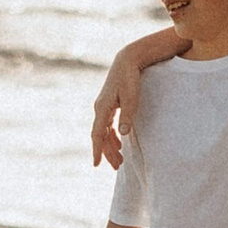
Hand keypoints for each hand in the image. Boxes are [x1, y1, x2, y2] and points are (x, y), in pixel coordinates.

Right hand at [91, 27, 187, 168]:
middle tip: (116, 167)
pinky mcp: (108, 104)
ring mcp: (103, 106)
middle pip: (100, 136)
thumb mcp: (132, 97)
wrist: (127, 61)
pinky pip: (107, 125)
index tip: (96, 164)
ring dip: (110, 145)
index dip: (97, 150)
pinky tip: (119, 143)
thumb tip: (123, 134)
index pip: (98, 134)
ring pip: (103, 131)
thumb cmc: (130, 78)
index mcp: (103, 108)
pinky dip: (112, 136)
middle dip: (107, 152)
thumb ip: (127, 116)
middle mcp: (99, 108)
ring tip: (119, 160)